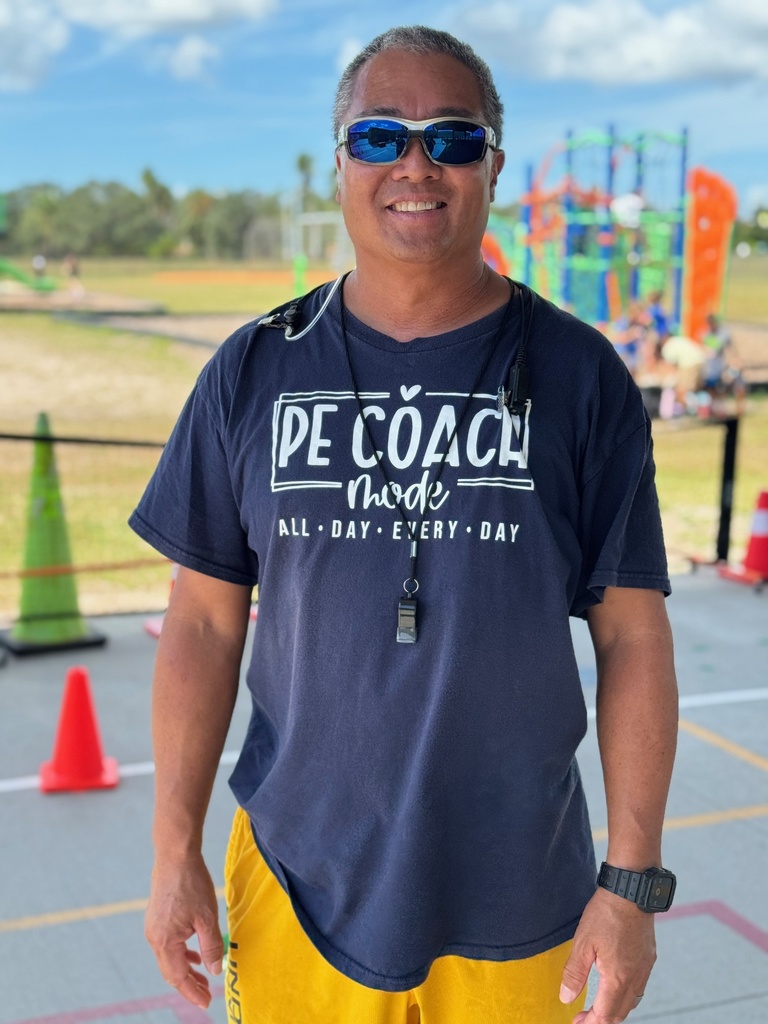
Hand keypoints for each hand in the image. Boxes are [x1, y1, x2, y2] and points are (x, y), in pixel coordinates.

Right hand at [145, 852, 224, 1008]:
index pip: (178, 977)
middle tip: (207, 995)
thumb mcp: (207, 917)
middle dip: (189, 985)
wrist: (175, 855)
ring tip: (203, 978)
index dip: (192, 992)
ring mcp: (153, 927)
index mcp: (164, 941)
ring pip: (169, 958)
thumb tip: (215, 971)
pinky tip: (194, 955)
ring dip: (186, 970)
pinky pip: (168, 945)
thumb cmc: (192, 884)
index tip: (206, 1002)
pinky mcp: (157, 918)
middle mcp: (154, 937)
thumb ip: (211, 946)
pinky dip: (182, 954)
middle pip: (171, 971)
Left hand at [560, 889, 655, 1022]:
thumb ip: (574, 973)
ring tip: (598, 1005)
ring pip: (632, 1001)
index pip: (606, 1015)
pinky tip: (615, 985)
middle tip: (584, 1017)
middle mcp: (636, 977)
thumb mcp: (583, 943)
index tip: (577, 1022)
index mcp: (618, 978)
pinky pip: (639, 986)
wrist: (631, 891)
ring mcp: (645, 967)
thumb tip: (567, 998)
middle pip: (620, 1012)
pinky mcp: (649, 956)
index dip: (591, 1023)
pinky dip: (626, 994)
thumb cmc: (606, 914)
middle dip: (602, 1019)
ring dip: (615, 1008)